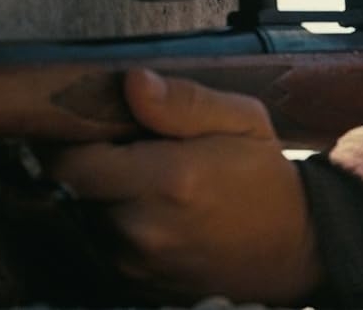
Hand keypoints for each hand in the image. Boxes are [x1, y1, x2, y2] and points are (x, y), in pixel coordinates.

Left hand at [46, 69, 320, 303]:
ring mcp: (135, 261)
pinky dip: (113, 222)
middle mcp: (142, 226)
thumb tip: (133, 80)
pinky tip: (150, 210)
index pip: (69, 159)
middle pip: (70, 188)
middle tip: (121, 146)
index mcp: (168, 179)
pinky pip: (101, 243)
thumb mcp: (242, 120)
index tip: (95, 123)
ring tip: (141, 178)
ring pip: (82, 216)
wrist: (293, 246)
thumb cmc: (264, 177)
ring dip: (99, 194)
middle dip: (86, 163)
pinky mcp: (135, 282)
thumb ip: (185, 100)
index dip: (70, 137)